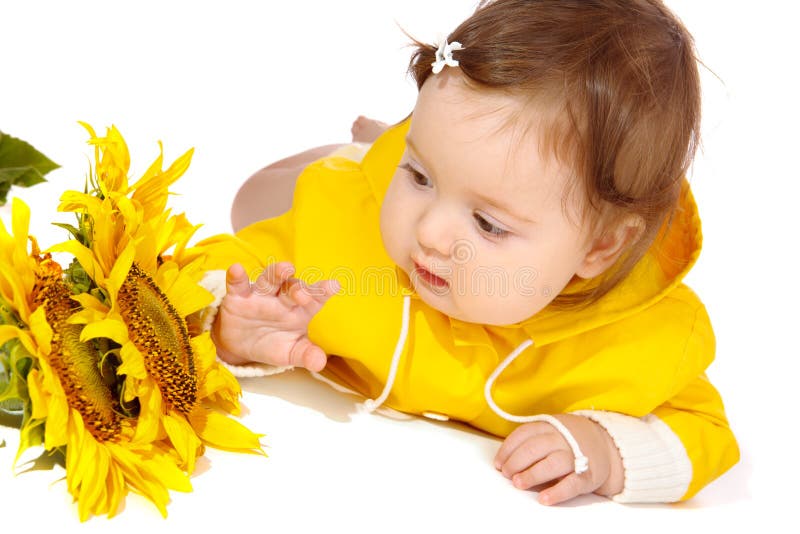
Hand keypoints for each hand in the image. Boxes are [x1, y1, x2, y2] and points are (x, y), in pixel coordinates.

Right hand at [212, 262, 339, 371]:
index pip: (316, 298)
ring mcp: (261, 295)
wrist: (240, 346)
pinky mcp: (238, 297)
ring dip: (277, 273)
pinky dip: (237, 277)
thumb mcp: (291, 353)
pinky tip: (236, 269)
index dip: (324, 291)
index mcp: (300, 310)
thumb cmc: (273, 343)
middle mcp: (282, 298)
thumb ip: (306, 355)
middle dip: (299, 289)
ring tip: (285, 268)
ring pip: (270, 280)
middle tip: (303, 295)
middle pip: (293, 288)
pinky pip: (238, 284)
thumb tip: (320, 363)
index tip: (334, 285)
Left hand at [494, 414, 623, 504]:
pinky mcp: (588, 475)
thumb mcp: (551, 431)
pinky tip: (544, 498)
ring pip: (551, 464)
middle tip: (507, 474)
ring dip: (532, 474)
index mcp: (550, 425)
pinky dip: (556, 492)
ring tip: (519, 483)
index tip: (499, 463)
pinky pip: (572, 484)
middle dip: (516, 462)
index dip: (508, 449)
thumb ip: (531, 440)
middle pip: (534, 448)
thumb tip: (504, 460)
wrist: (607, 444)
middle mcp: (562, 438)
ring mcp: (576, 455)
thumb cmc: (569, 440)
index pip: (524, 434)